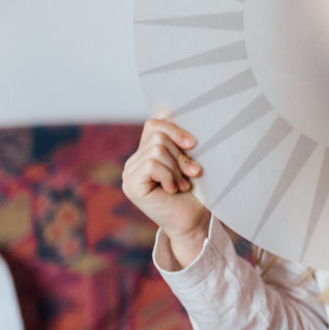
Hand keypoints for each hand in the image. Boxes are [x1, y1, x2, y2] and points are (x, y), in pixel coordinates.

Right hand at [121, 118, 209, 267]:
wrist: (196, 221)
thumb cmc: (199, 191)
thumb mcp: (193, 160)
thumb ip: (183, 140)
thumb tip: (172, 108)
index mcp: (148, 151)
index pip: (155, 123)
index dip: (175, 127)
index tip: (193, 143)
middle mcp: (135, 160)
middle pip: (158, 134)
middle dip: (181, 154)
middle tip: (193, 173)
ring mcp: (129, 172)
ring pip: (157, 149)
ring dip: (177, 168)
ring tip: (184, 184)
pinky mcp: (130, 185)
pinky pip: (152, 164)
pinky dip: (169, 176)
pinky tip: (173, 190)